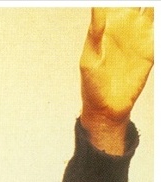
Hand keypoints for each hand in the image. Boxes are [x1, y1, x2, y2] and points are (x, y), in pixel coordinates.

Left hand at [80, 7, 153, 150]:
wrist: (107, 107)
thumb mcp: (90, 58)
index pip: (115, 0)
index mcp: (107, 22)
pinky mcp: (150, 47)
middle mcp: (125, 23)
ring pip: (151, 8)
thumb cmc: (92, 84)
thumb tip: (96, 5)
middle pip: (136, 0)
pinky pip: (158, 29)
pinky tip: (156, 17)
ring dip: (152, 4)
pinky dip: (158, 20)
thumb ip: (96, 31)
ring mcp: (139, 33)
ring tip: (151, 3)